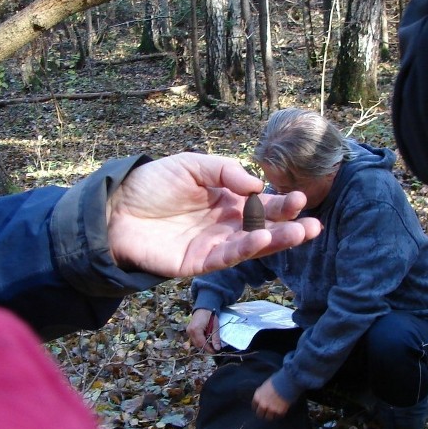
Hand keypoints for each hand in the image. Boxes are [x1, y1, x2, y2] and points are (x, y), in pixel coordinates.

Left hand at [106, 153, 321, 275]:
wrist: (114, 207)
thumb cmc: (152, 183)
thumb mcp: (192, 165)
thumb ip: (224, 171)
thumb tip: (256, 184)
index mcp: (226, 201)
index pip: (261, 205)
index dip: (282, 204)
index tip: (302, 199)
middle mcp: (224, 225)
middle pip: (263, 228)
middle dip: (289, 227)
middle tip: (314, 225)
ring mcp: (212, 245)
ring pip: (251, 246)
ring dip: (277, 242)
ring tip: (301, 234)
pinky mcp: (196, 263)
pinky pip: (226, 258)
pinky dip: (245, 250)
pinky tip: (262, 240)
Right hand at [187, 307, 220, 352]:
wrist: (203, 308)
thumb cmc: (210, 315)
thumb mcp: (215, 326)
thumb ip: (215, 338)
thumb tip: (217, 348)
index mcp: (196, 329)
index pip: (201, 343)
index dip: (208, 349)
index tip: (215, 351)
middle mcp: (190, 331)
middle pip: (197, 344)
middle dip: (206, 347)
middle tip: (214, 347)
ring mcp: (188, 331)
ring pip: (195, 343)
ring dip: (203, 344)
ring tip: (211, 342)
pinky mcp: (189, 331)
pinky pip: (194, 339)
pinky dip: (200, 341)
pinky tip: (206, 338)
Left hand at [252, 378, 290, 419]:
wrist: (287, 382)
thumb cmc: (277, 380)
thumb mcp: (266, 385)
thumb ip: (263, 393)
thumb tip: (264, 397)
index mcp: (258, 396)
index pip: (254, 406)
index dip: (258, 407)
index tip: (261, 407)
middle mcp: (262, 404)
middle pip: (259, 414)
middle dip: (263, 413)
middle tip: (267, 412)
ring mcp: (271, 409)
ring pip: (269, 418)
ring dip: (272, 415)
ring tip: (275, 413)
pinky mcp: (279, 412)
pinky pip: (278, 416)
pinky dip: (280, 414)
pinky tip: (282, 410)